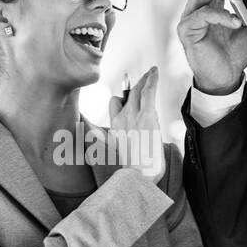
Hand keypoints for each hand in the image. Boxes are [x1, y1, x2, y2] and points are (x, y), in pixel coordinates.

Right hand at [107, 65, 164, 183]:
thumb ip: (102, 141)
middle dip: (136, 84)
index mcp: (114, 126)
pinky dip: (152, 80)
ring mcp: (133, 116)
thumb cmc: (132, 168)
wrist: (138, 174)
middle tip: (144, 76)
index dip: (122, 99)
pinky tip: (155, 72)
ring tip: (151, 72)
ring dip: (145, 79)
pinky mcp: (147, 116)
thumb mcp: (117, 154)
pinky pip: (148, 92)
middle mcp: (121, 118)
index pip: (115, 104)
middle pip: (128, 94)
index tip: (130, 95)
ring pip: (138, 90)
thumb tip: (91, 134)